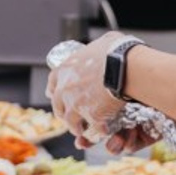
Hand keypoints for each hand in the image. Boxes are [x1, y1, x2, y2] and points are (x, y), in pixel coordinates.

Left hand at [47, 32, 126, 150]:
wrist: (123, 65)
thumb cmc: (115, 51)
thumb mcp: (99, 44)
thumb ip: (94, 50)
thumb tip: (103, 47)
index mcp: (64, 69)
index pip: (52, 84)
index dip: (55, 92)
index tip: (56, 97)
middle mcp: (65, 88)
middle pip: (58, 107)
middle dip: (64, 113)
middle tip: (71, 117)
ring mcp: (76, 104)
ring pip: (71, 123)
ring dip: (77, 128)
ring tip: (83, 130)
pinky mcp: (91, 115)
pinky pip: (95, 128)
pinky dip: (100, 130)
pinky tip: (105, 129)